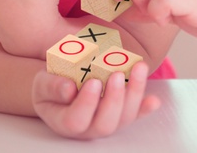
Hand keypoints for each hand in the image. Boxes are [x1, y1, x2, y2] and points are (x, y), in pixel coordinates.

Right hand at [32, 62, 159, 138]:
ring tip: (138, 68)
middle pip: (105, 124)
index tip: (93, 81)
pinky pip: (136, 115)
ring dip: (134, 95)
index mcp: (64, 122)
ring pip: (124, 119)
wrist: (63, 84)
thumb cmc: (51, 84)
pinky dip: (146, 108)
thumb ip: (51, 86)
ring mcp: (107, 122)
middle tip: (117, 74)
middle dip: (114, 99)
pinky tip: (154, 100)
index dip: (86, 104)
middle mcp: (88, 128)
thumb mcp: (42, 82)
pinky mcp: (121, 115)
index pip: (75, 121)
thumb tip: (68, 89)